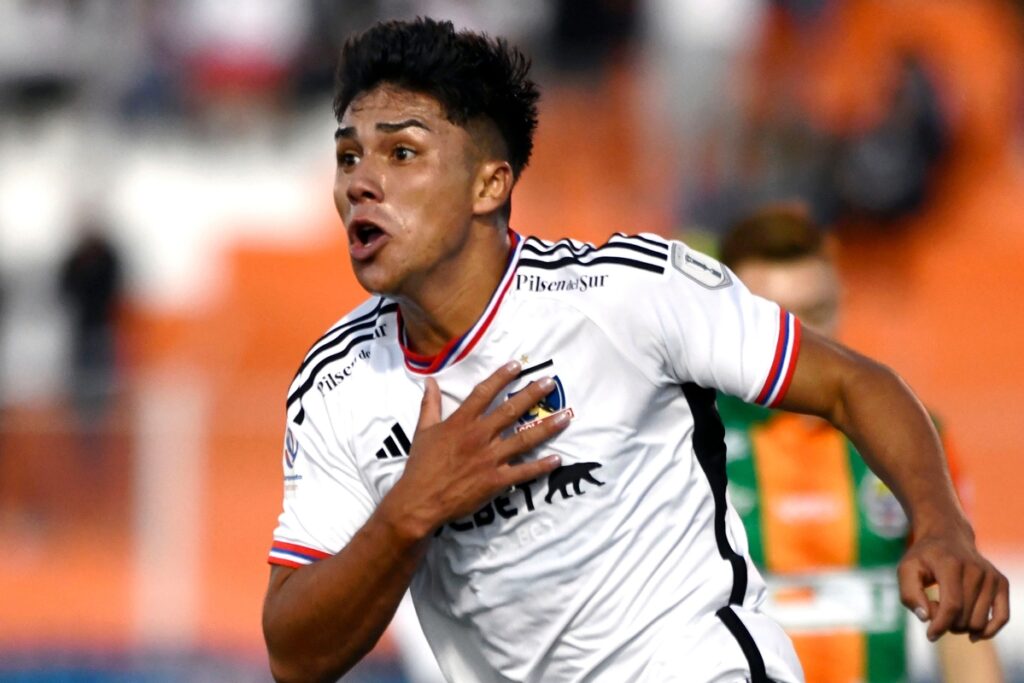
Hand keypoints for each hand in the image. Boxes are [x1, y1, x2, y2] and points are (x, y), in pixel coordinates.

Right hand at [382, 361, 569, 538]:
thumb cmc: (420, 466)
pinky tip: (557, 459)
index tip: (516, 365)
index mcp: (461, 422)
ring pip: (524, 439)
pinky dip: (541, 466)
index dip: (501, 377)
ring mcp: (489, 458)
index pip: (484, 393)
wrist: (419, 501)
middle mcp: (479, 436)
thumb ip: (430, 405)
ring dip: (547, 427)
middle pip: (510, 410)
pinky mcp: (496, 480)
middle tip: (550, 383)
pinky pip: (523, 471)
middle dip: (532, 395)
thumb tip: (430, 381)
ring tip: (565, 417)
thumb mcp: (423, 431)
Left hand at [898, 525, 1009, 641]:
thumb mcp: (906, 570)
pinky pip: (1002, 617)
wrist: (947, 536)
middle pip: (964, 617)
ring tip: (948, 607)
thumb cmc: (924, 557)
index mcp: (951, 564)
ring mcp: (991, 576)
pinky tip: (973, 634)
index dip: (940, 625)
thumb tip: (926, 618)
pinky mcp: (1001, 582)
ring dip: (961, 625)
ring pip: (979, 622)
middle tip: (934, 607)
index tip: (930, 635)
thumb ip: (910, 594)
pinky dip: (988, 630)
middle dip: (946, 623)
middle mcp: (976, 569)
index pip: (951, 605)